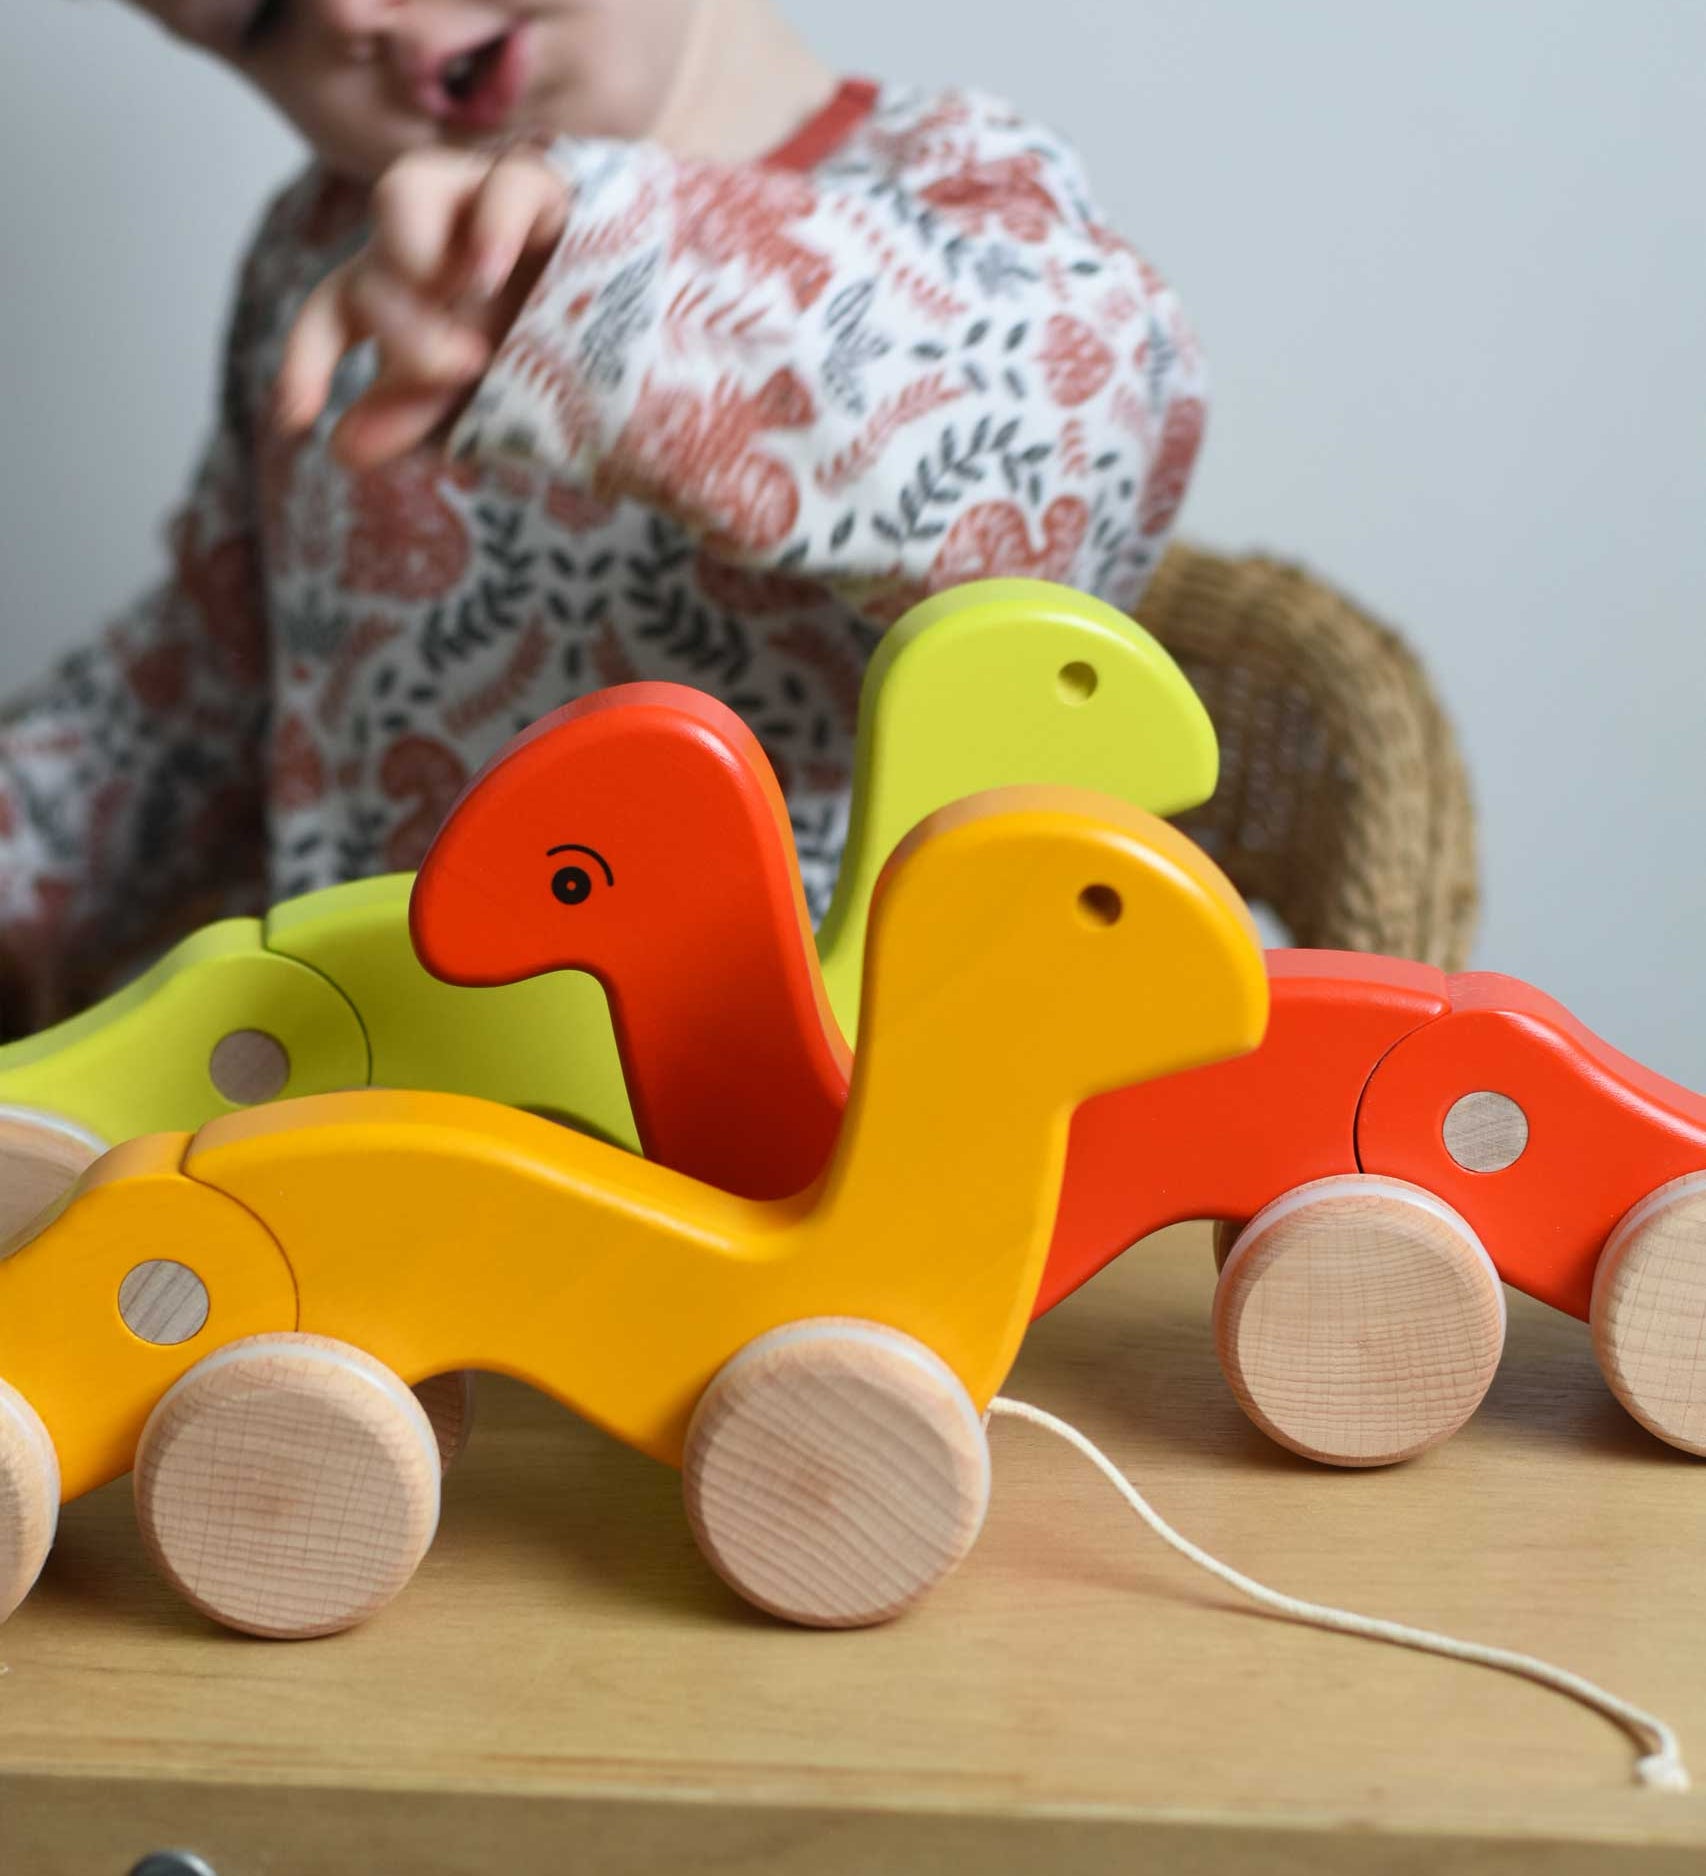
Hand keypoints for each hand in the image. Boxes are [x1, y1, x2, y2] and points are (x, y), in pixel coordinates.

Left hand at [275, 144, 568, 471]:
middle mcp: (425, 238)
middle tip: (466, 369)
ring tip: (467, 300)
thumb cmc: (546, 352)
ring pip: (404, 189)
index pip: (333, 314)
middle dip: (404, 331)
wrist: (640, 318)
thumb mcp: (475, 396)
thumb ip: (409, 414)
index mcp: (400, 291)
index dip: (306, 363)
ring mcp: (475, 201)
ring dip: (413, 251)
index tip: (298, 421)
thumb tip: (341, 448)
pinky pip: (506, 183)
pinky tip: (494, 272)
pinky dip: (494, 225)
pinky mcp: (541, 185)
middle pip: (369, 266)